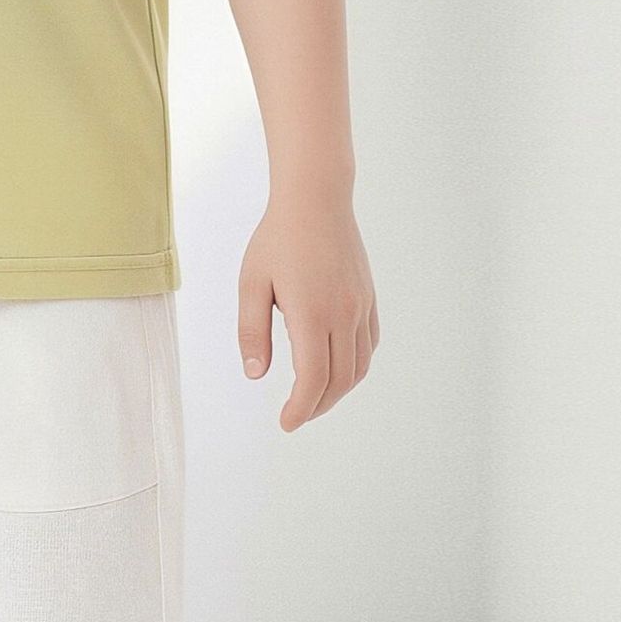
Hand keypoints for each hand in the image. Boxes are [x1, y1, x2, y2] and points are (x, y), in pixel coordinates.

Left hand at [238, 188, 377, 430]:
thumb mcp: (251, 283)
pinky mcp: (368, 298)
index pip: (312, 379)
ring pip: (359, 367)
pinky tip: (336, 366)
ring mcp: (360, 307)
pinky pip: (368, 345)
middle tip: (295, 415)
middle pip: (339, 380)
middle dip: (317, 405)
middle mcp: (343, 314)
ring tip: (313, 397)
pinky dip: (355, 366)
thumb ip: (251, 331)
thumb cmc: (277, 238)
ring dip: (338, 390)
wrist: (316, 199)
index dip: (301, 408)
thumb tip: (256, 375)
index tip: (286, 422)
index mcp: (312, 313)